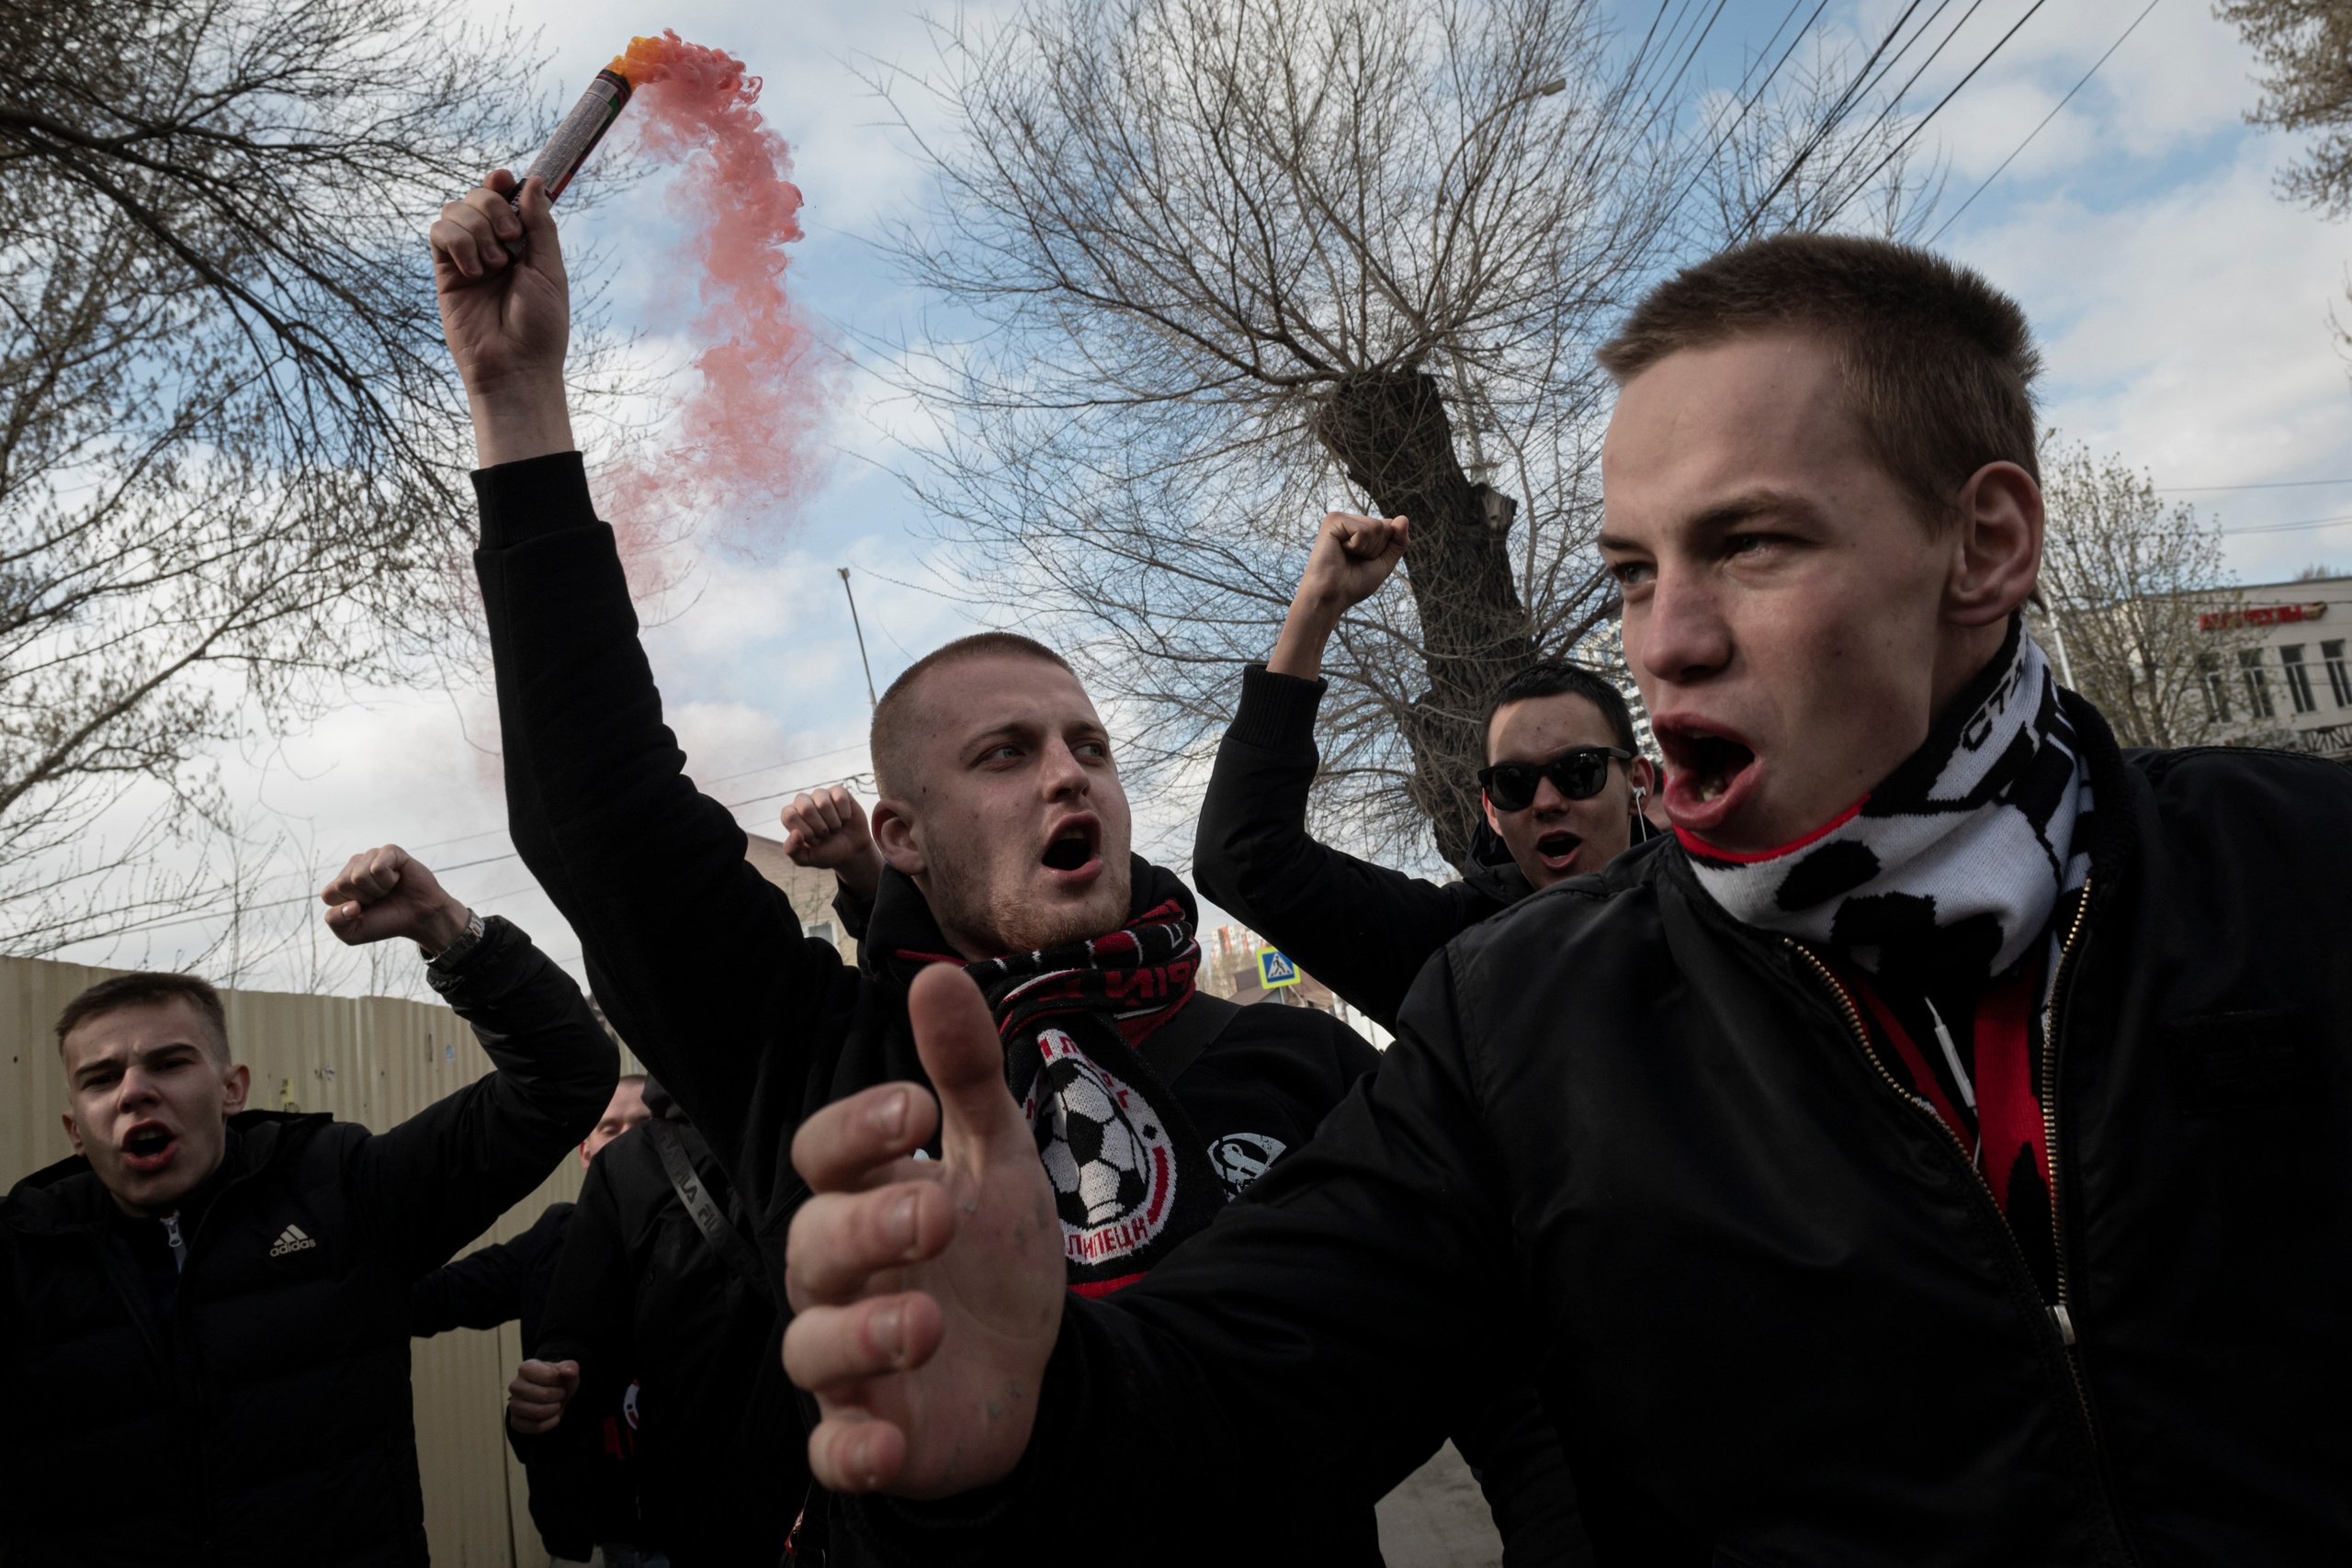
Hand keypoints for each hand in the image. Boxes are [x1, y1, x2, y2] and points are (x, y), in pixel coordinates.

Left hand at [321, 845, 471, 953]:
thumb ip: (336, 922)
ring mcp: (371, 856)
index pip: (329, 894)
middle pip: (343, 884)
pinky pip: (379, 866)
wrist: (419, 917)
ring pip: (359, 875)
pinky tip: (397, 879)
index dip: (348, 908)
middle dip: (364, 898)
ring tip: (389, 890)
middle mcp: (353, 867)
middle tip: (380, 898)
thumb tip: (349, 904)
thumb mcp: (353, 933)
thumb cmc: (386, 922)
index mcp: (340, 884)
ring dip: (378, 890)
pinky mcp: (390, 851)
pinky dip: (389, 879)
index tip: (365, 909)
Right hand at [429, 170, 575, 464]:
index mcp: (523, 243)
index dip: (501, 182)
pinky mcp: (445, 271)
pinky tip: (474, 272)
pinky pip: (439, 232)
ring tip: (495, 267)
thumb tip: (534, 180)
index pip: (505, 197)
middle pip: (478, 196)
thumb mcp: (550, 270)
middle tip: (511, 240)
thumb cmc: (540, 326)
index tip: (504, 177)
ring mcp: (467, 256)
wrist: (515, 365)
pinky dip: (458, 243)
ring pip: (455, 209)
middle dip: (493, 207)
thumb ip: (541, 225)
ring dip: (478, 230)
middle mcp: (493, 246)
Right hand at [507, 1358, 578, 1434]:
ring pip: (538, 1413)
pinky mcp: (516, 1422)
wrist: (552, 1396)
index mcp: (526, 1368)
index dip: (560, 1381)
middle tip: (560, 1394)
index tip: (559, 1381)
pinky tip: (553, 1416)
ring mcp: (513, 1405)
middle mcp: (515, 1386)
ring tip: (556, 1404)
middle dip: (559, 1396)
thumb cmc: (557, 1381)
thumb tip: (571, 1372)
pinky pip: (536, 1427)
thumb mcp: (566, 1370)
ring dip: (555, 1409)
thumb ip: (570, 1367)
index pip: (548, 1376)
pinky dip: (551, 1423)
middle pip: (543, 1396)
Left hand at [781, 786, 882, 898]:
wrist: (850, 851)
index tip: (815, 841)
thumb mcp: (805, 858)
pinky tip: (844, 820)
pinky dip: (845, 814)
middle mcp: (803, 802)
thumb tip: (795, 833)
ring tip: (835, 828)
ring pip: (824, 803)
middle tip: (826, 835)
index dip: (805, 832)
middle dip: (820, 828)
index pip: (789, 816)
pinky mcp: (838, 791)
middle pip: (806, 808)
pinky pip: (840, 798)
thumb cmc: (825, 852)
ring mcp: (821, 795)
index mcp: (790, 815)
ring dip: (834, 823)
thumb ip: (793, 850)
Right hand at [782, 966, 1064, 1497]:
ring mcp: (849, 1364)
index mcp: (865, 1200)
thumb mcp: (998, 1159)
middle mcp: (840, 1279)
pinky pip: (833, 1454)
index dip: (856, 1131)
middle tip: (939, 1214)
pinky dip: (850, 1453)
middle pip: (812, 1246)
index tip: (917, 1110)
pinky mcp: (871, 1439)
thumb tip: (936, 973)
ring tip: (927, 1323)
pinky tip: (883, 1443)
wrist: (1038, 1371)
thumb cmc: (993, 1259)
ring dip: (861, 1336)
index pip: (823, 1156)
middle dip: (868, 1227)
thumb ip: (967, 1075)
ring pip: (811, 1349)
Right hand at [1268, 512, 1409, 679]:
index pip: (1392, 528)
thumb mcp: (1384, 563)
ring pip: (1377, 527)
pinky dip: (1358, 546)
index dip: (1384, 550)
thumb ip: (1398, 542)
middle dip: (1377, 550)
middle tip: (1355, 560)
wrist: (1331, 596)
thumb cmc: (1353, 584)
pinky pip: (1364, 529)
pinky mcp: (1333, 520)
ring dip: (1367, 549)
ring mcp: (1342, 519)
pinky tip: (1341, 551)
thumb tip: (1403, 518)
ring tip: (1347, 556)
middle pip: (1386, 527)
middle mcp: (1352, 520)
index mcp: (1362, 529)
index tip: (1365, 562)